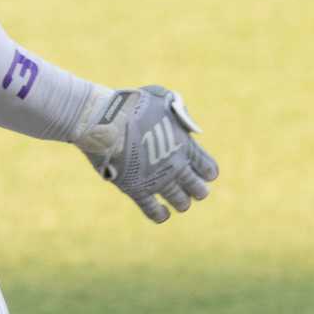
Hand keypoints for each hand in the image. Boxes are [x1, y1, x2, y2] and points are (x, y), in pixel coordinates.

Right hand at [75, 86, 219, 223]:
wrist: (106, 120)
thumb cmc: (132, 105)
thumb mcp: (161, 99)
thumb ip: (178, 112)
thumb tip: (188, 127)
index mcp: (185, 145)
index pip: (207, 167)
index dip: (207, 171)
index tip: (206, 174)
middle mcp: (176, 166)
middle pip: (196, 187)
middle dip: (197, 190)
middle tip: (195, 191)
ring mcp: (157, 180)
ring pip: (179, 201)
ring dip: (182, 202)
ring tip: (181, 203)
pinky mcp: (137, 190)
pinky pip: (153, 210)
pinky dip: (160, 214)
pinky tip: (162, 214)